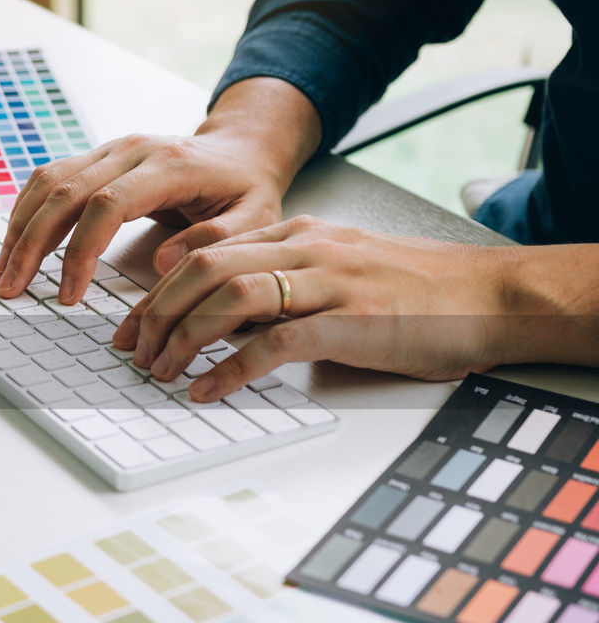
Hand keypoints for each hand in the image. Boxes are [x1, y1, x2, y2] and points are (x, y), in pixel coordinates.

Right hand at [0, 132, 285, 304]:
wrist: (240, 149)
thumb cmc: (246, 190)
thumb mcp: (253, 220)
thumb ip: (213, 242)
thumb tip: (164, 264)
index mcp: (169, 165)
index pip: (107, 204)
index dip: (80, 251)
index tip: (68, 294)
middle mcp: (131, 149)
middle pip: (65, 191)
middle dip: (31, 244)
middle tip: (11, 288)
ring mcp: (110, 149)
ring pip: (48, 182)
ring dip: (19, 228)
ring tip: (3, 271)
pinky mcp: (96, 156)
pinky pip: (48, 178)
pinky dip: (26, 211)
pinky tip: (15, 243)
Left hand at [112, 216, 517, 400]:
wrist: (491, 296)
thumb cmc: (413, 293)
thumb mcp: (335, 274)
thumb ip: (281, 286)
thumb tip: (220, 323)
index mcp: (296, 233)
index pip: (203, 251)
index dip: (156, 290)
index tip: (130, 325)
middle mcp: (305, 248)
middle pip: (201, 269)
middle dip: (155, 313)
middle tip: (132, 352)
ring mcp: (328, 281)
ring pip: (228, 298)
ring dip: (182, 338)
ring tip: (161, 372)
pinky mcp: (351, 321)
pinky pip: (274, 342)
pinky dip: (230, 368)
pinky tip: (207, 389)